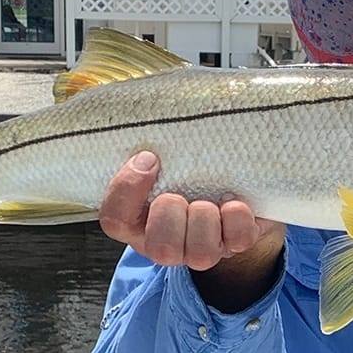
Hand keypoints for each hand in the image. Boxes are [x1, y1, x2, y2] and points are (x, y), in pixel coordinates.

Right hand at [98, 151, 282, 271]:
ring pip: (199, 252)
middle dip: (172, 212)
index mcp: (138, 220)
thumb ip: (148, 141)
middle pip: (160, 247)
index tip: (148, 158)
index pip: (114, 220)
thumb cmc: (187, 165)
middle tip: (180, 192)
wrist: (233, 182)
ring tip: (212, 198)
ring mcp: (201, 248)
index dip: (126, 191)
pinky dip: (237, 217)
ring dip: (205, 217)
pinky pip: (237, 240)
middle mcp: (167, 241)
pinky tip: (235, 200)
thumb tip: (140, 101)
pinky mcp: (236, 243)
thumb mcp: (163, 154)